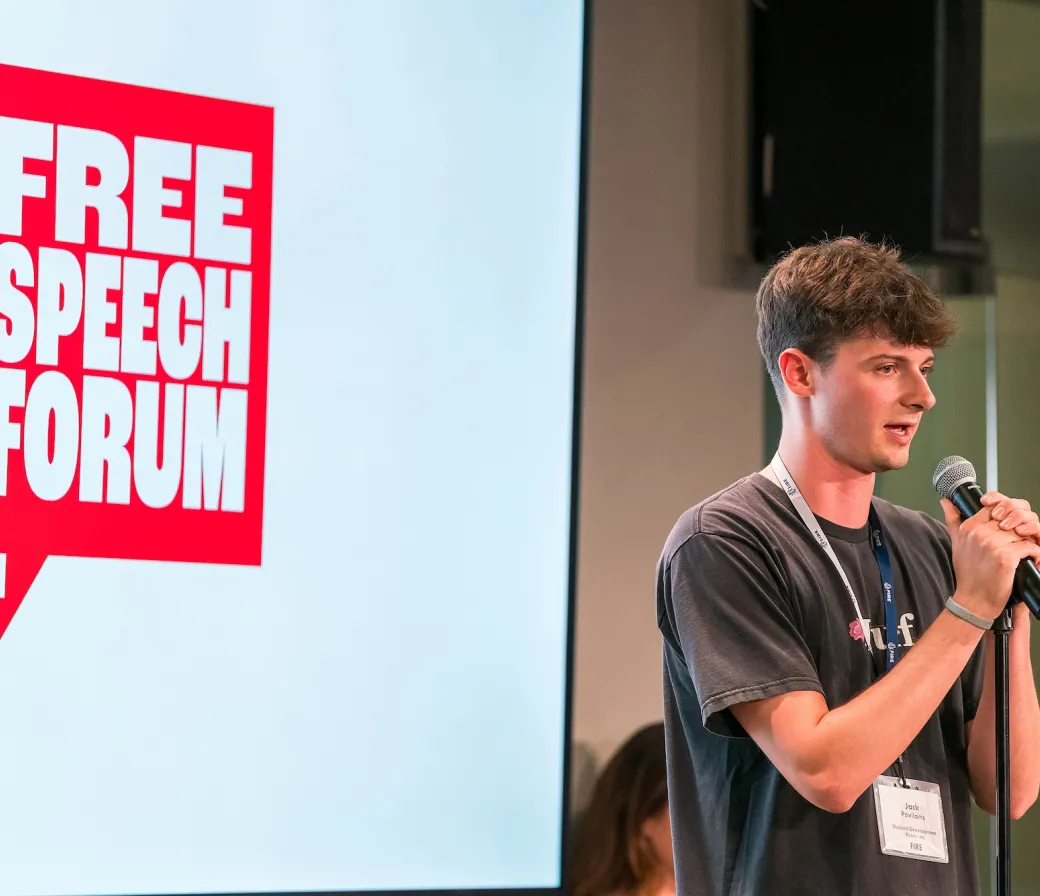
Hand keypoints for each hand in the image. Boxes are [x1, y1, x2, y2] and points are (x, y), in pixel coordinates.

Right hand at [942, 495, 1039, 620]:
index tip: (1010, 527)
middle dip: (1021, 527)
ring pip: (1022, 531)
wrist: (973, 600)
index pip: (995, 507)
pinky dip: (1034, 553)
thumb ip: (953, 519)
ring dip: (1029, 540)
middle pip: (1012, 517)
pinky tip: (1031, 559)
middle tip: (1023, 538)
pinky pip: (1029, 546)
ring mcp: (993, 544)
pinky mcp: (1006, 557)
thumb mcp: (957, 543)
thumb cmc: (968, 574)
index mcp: (969, 527)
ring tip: (1027, 550)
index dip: (1007, 515)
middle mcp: (980, 533)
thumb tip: (946, 502)